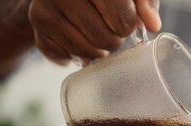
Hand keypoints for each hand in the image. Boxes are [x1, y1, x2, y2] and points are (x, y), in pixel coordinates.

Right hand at [28, 0, 160, 64]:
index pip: (121, 14)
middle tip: (111, 30)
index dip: (128, 24)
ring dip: (98, 51)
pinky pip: (67, 56)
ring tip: (97, 36)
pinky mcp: (37, 26)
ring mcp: (45, 7)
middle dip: (114, 39)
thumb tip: (153, 24)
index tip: (126, 22)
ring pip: (86, 51)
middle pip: (104, 37)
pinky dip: (78, 55)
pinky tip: (78, 38)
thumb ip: (145, 3)